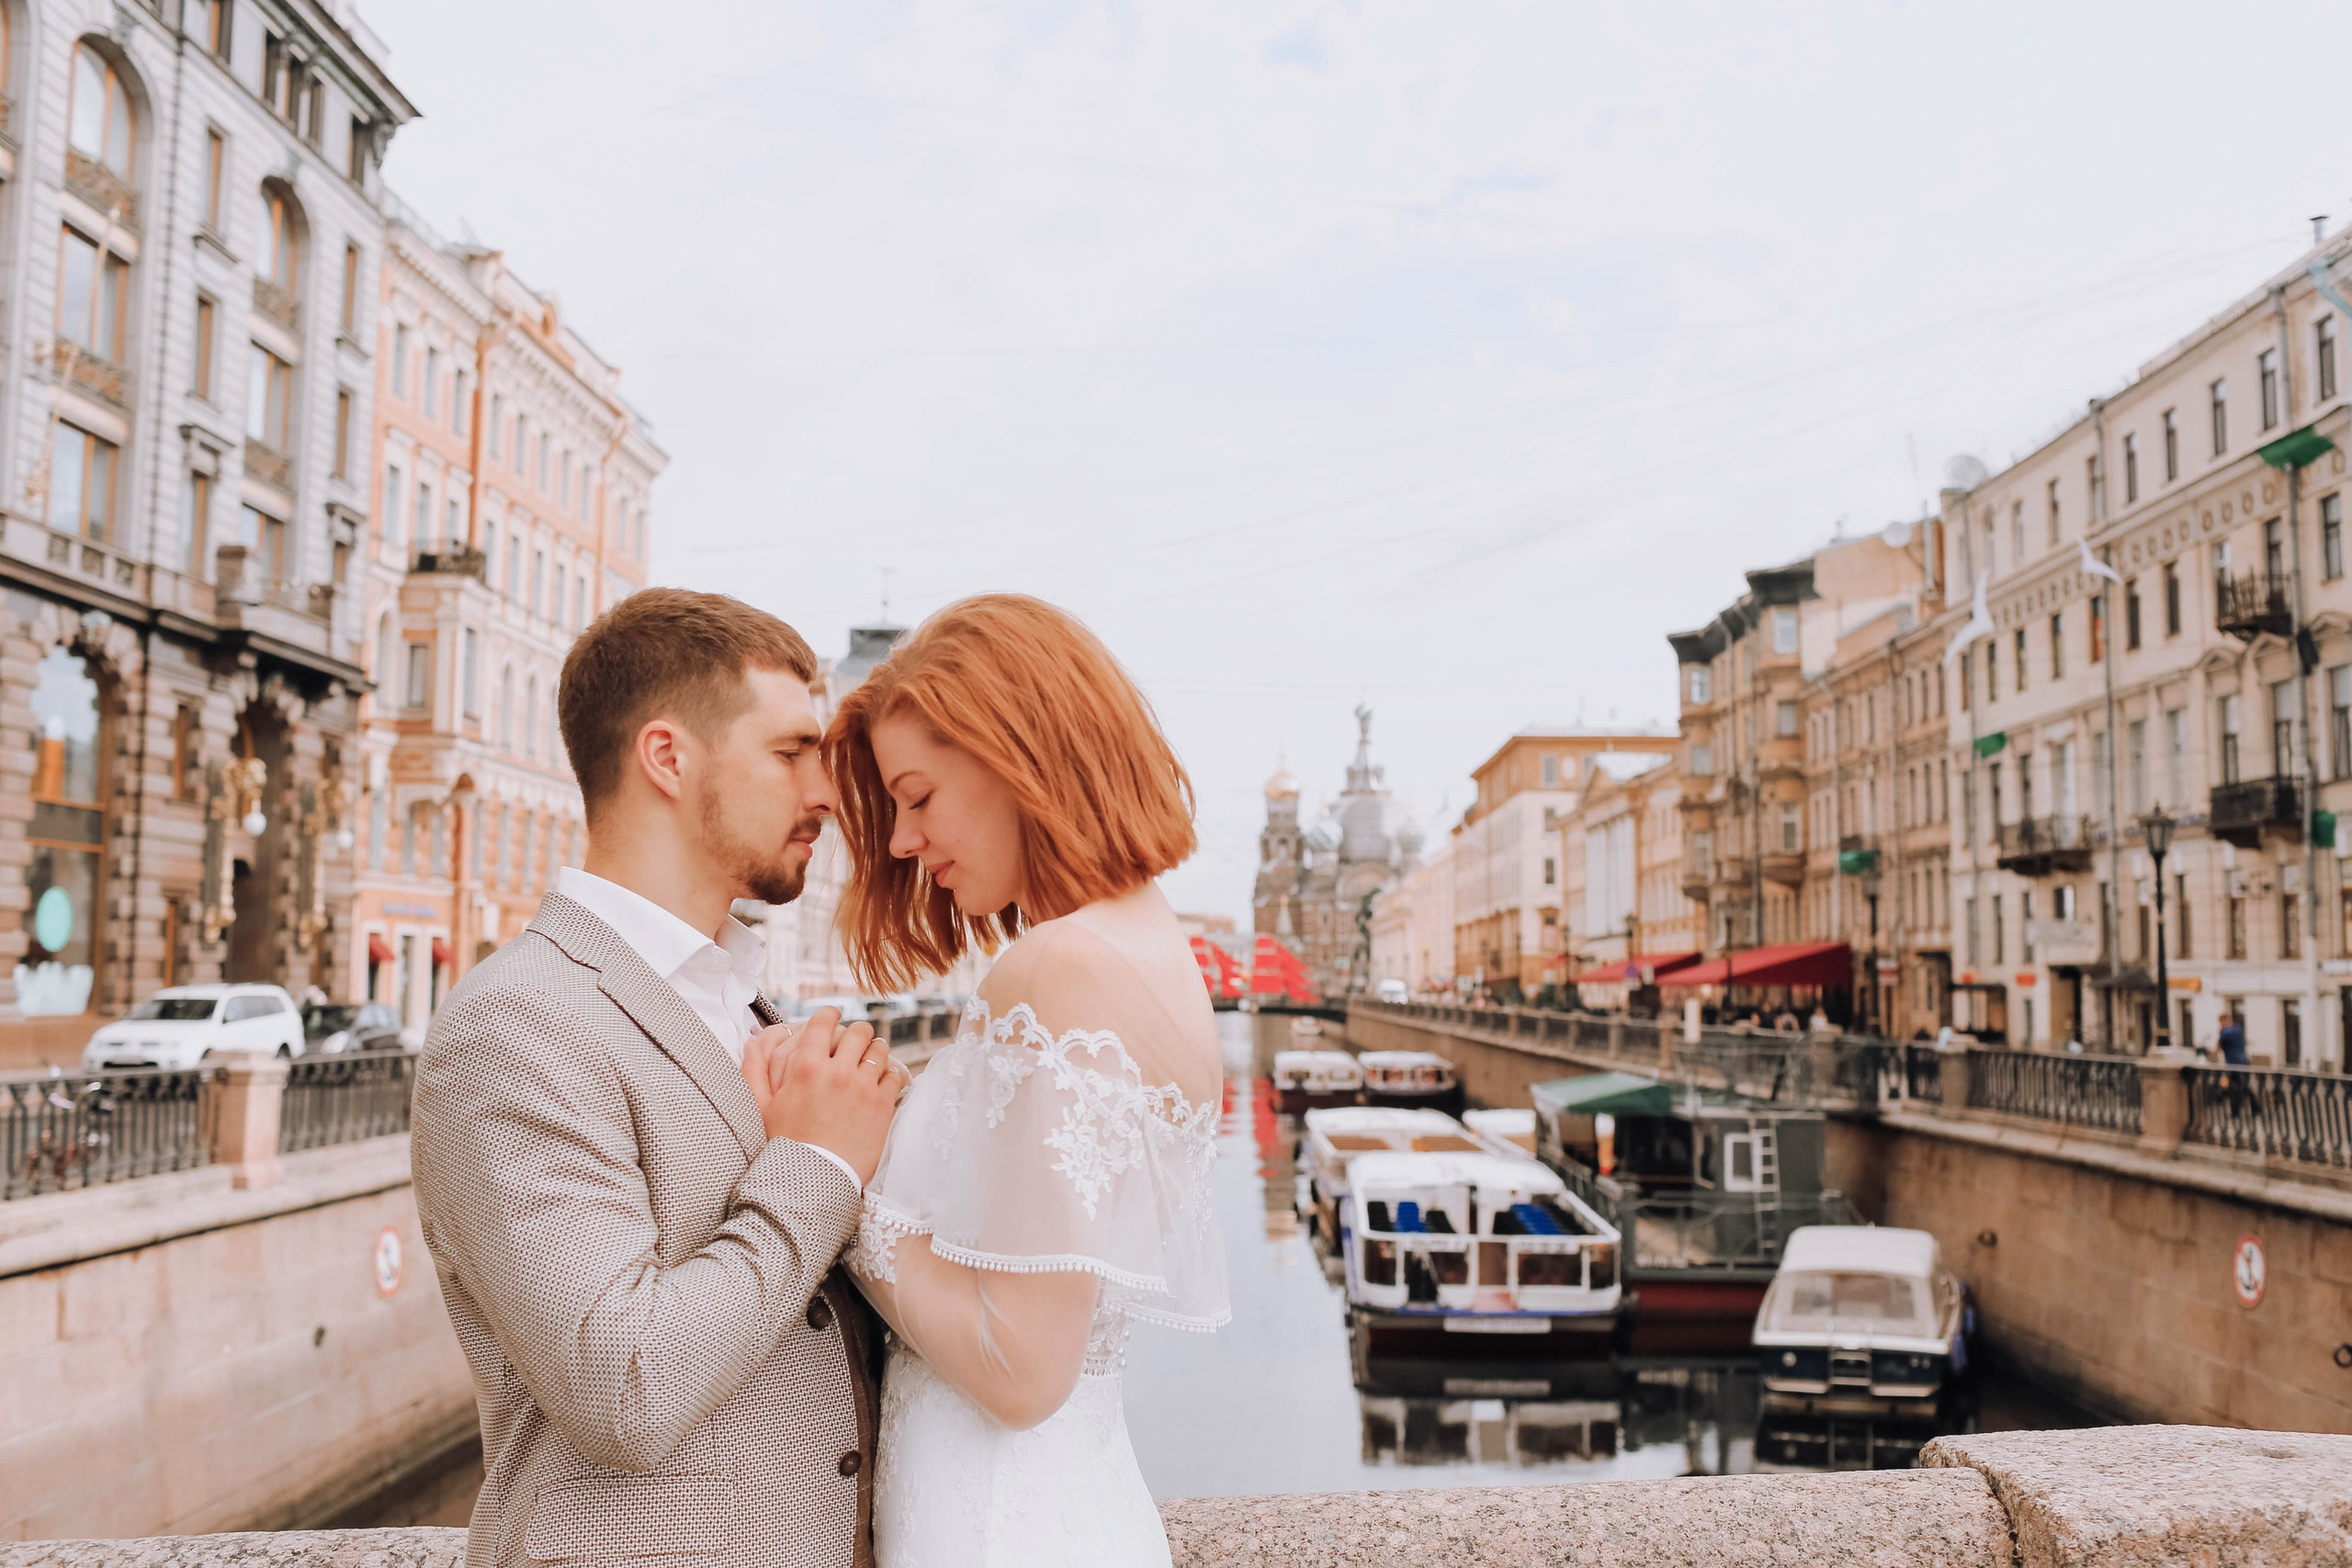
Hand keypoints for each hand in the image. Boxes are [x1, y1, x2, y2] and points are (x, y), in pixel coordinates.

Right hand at [739, 1008, 899, 1185]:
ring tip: (870, 1060)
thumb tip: (751, 1042)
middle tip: (854, 1042)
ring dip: (875, 1051)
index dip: (830, 1015)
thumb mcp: (761, 1107)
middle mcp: (839, 1071)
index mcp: (807, 1066)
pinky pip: (895, 1074)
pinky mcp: (883, 1105)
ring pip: (880, 1050)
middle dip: (857, 1033)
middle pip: (859, 1031)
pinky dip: (890, 1074)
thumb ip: (754, 1071)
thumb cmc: (783, 1145)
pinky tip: (882, 1082)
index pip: (824, 1021)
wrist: (813, 1181)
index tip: (833, 1017)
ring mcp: (864, 1087)